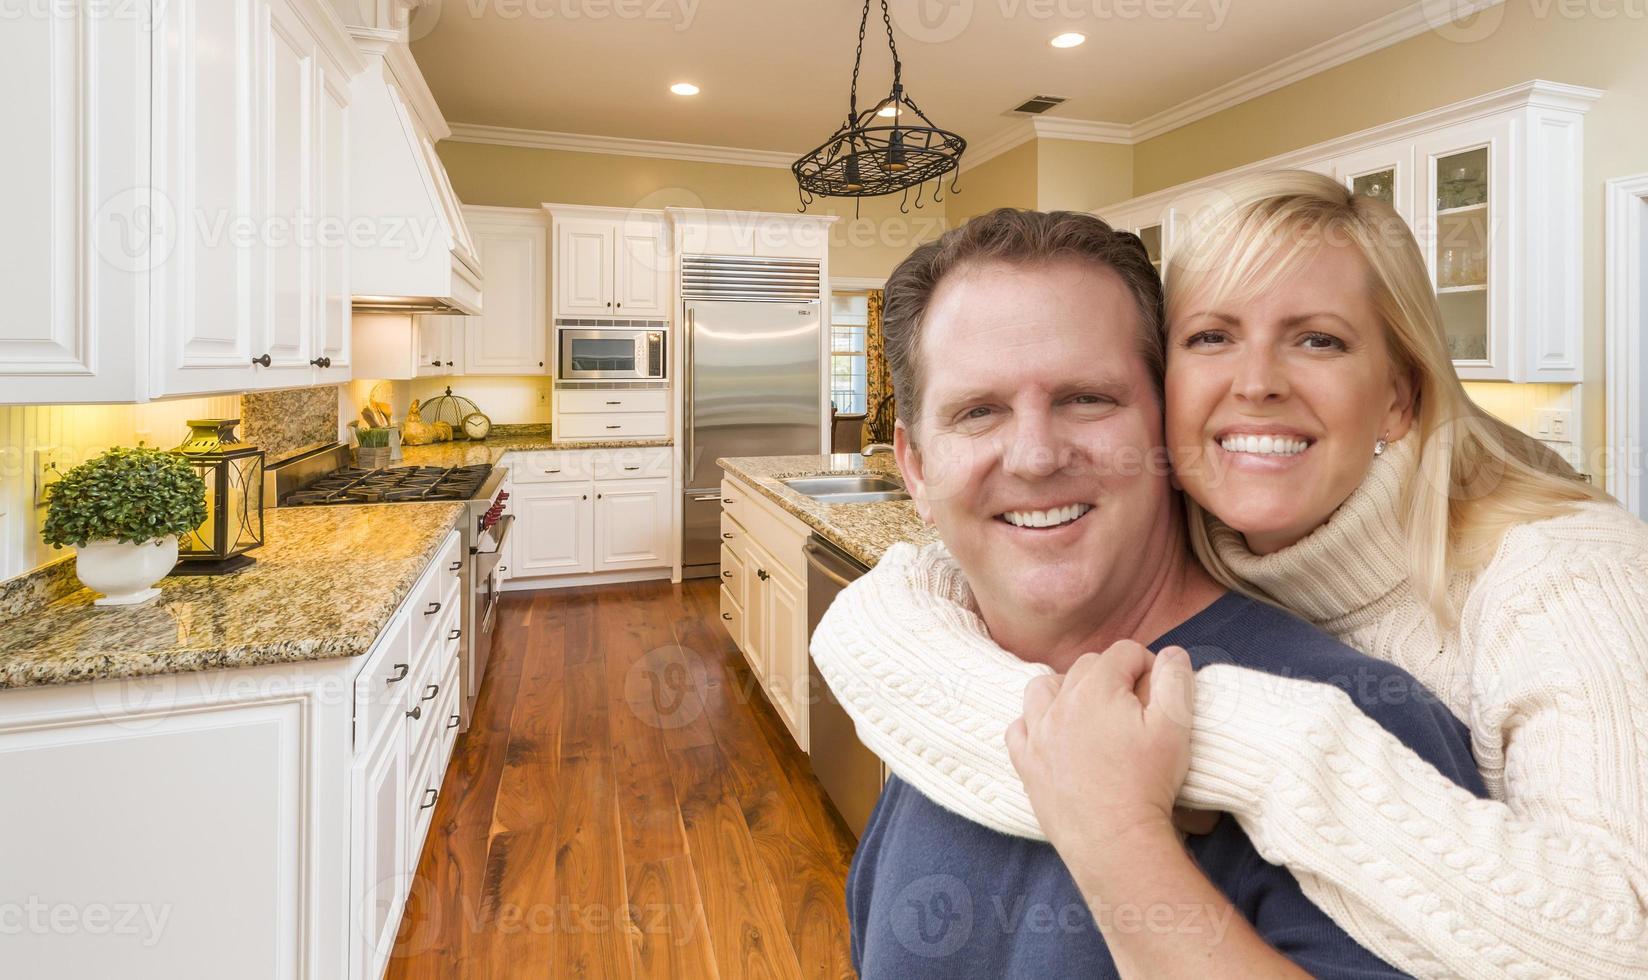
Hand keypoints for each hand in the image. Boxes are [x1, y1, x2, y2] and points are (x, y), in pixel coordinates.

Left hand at [1005, 642, 1196, 870]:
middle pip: (1085, 667)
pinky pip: (1019, 728)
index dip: (1147, 664)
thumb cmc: (1148, 783)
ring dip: (1066, 690)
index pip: (1123, 652)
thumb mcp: (1175, 726)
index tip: (1159, 691)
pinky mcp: (1026, 763)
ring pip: (1043, 688)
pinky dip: (1034, 725)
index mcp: (1096, 688)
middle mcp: (1059, 704)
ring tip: (1090, 712)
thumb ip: (1176, 680)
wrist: (1115, 841)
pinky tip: (1053, 737)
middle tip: (1134, 707)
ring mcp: (1037, 734)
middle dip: (1111, 676)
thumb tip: (1171, 654)